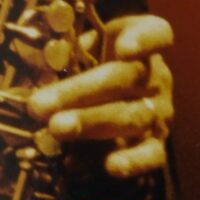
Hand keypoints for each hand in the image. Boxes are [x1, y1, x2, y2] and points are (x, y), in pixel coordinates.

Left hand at [26, 10, 174, 180]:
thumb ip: (66, 41)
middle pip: (126, 79)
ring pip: (131, 117)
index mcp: (143, 43)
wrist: (112, 97)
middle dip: (80, 91)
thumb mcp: (80, 42)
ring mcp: (159, 111)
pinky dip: (132, 162)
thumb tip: (46, 43)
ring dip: (91, 123)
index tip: (123, 49)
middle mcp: (156, 76)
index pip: (156, 34)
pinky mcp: (156, 143)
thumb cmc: (91, 61)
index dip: (143, 40)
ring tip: (56, 129)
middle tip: (41, 105)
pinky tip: (108, 166)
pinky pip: (151, 154)